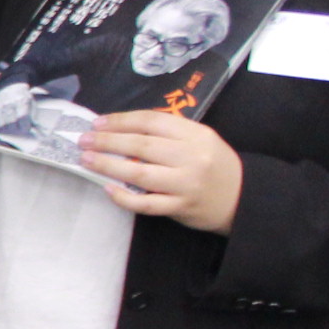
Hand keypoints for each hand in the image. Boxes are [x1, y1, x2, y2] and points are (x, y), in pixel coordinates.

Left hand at [81, 109, 243, 232]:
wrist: (244, 198)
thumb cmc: (214, 165)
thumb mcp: (200, 140)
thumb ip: (169, 133)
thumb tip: (121, 128)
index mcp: (196, 134)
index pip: (151, 121)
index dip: (121, 121)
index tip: (98, 123)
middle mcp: (191, 157)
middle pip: (141, 145)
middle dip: (108, 142)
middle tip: (83, 141)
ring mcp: (186, 184)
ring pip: (139, 173)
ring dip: (108, 166)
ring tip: (87, 160)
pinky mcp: (181, 207)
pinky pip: (146, 203)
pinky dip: (124, 197)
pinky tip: (107, 188)